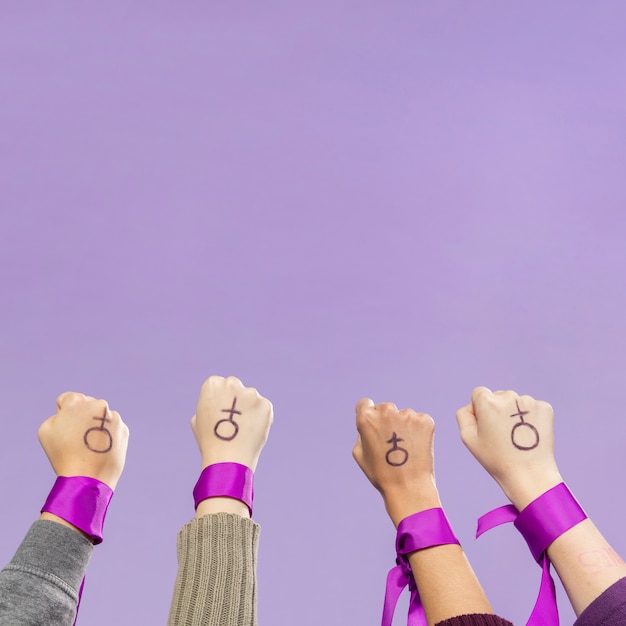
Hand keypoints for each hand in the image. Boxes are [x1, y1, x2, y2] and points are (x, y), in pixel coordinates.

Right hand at [38, 392, 128, 490]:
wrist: (88, 478)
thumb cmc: (62, 455)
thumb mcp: (46, 431)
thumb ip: (57, 415)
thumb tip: (70, 414)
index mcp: (77, 401)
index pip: (67, 399)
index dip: (62, 414)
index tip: (64, 429)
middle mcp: (98, 404)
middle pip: (86, 406)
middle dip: (81, 418)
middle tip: (77, 439)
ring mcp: (114, 417)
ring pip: (101, 417)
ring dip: (96, 426)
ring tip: (89, 446)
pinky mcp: (124, 429)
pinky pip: (112, 429)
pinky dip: (107, 436)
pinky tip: (100, 449)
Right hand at [192, 376, 272, 472]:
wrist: (228, 458)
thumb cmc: (210, 441)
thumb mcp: (198, 419)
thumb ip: (209, 404)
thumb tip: (217, 402)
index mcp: (213, 384)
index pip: (218, 384)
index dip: (219, 400)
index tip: (219, 413)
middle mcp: (232, 383)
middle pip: (235, 386)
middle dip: (235, 399)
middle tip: (233, 420)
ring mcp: (251, 393)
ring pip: (250, 397)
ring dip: (248, 408)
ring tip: (242, 429)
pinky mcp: (266, 404)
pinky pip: (262, 408)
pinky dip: (259, 417)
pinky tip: (252, 430)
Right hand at [352, 399, 440, 525]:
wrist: (408, 488)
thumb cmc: (381, 474)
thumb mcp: (359, 453)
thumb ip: (362, 432)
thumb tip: (370, 421)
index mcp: (367, 418)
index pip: (365, 404)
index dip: (368, 414)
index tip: (374, 424)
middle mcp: (386, 411)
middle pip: (385, 408)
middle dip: (387, 421)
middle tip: (391, 443)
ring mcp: (407, 414)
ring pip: (403, 415)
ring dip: (404, 426)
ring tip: (405, 449)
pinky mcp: (425, 420)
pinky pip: (419, 421)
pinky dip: (419, 431)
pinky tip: (416, 447)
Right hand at [456, 387, 561, 509]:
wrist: (530, 474)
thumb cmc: (496, 458)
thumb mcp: (468, 438)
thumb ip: (464, 415)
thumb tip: (473, 405)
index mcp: (488, 402)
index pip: (478, 393)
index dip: (479, 410)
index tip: (486, 426)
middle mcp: (509, 396)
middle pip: (498, 396)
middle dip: (498, 410)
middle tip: (502, 435)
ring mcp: (529, 401)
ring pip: (515, 402)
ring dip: (514, 413)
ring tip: (516, 436)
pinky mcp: (545, 408)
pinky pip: (531, 408)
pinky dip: (529, 418)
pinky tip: (528, 434)